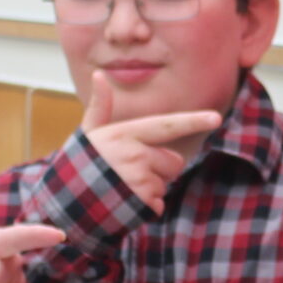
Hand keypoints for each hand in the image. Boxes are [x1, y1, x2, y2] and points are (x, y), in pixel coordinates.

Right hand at [83, 71, 220, 210]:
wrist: (65, 202)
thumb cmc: (81, 164)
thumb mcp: (89, 134)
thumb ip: (100, 106)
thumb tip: (98, 75)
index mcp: (125, 134)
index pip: (165, 125)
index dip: (193, 121)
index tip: (216, 118)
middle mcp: (134, 154)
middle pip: (173, 161)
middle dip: (160, 169)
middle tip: (130, 172)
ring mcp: (138, 179)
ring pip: (165, 184)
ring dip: (150, 189)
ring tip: (123, 187)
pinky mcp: (141, 202)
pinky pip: (159, 204)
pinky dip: (146, 206)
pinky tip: (125, 203)